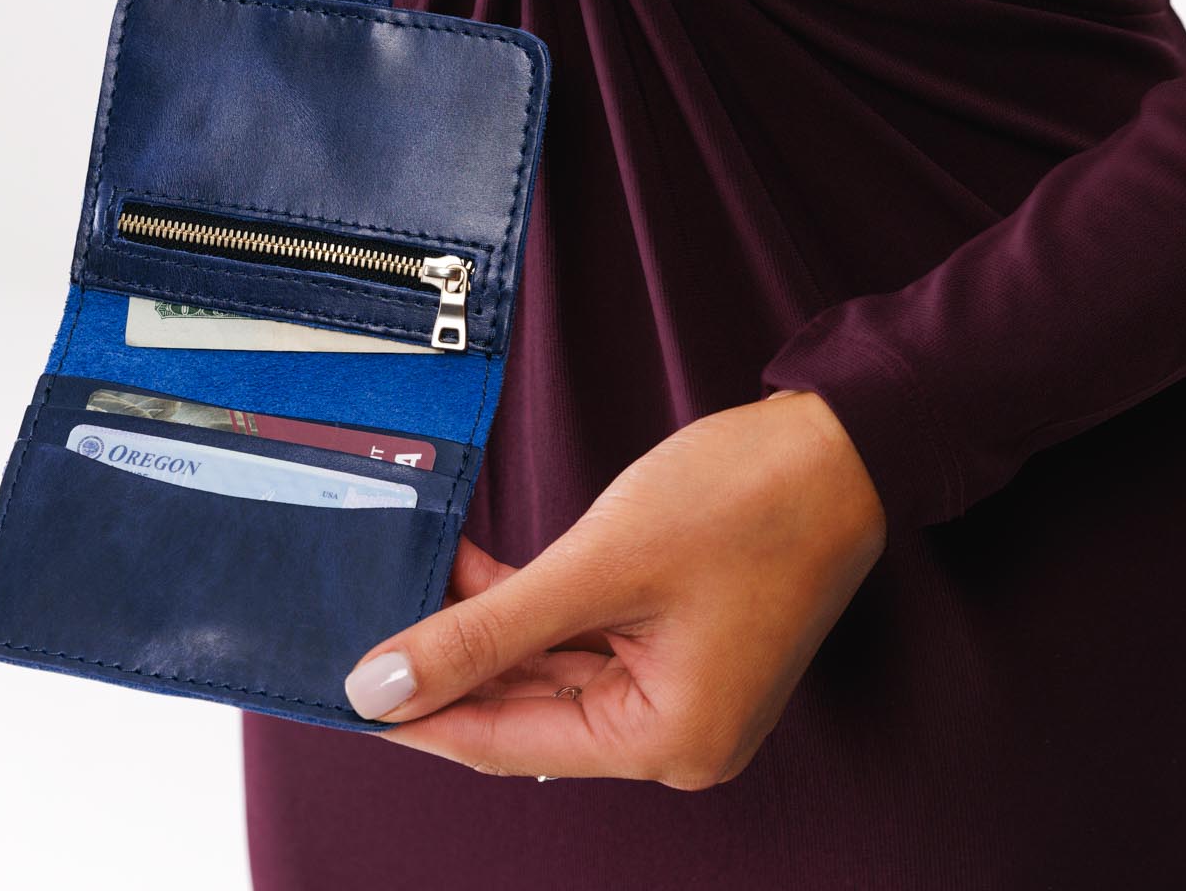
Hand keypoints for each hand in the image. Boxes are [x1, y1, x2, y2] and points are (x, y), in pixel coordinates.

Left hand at [343, 390, 885, 787]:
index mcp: (668, 741)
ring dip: (488, 625)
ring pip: (552, 669)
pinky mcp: (680, 641)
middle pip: (527, 707)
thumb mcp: (596, 566)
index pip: (506, 740)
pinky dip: (533, 607)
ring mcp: (682, 687)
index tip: (347, 687)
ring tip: (417, 578)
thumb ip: (485, 631)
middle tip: (372, 618)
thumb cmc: (743, 501)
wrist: (839, 444)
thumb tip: (384, 686)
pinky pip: (585, 639)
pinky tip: (476, 570)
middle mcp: (677, 733)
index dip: (420, 712)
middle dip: (451, 657)